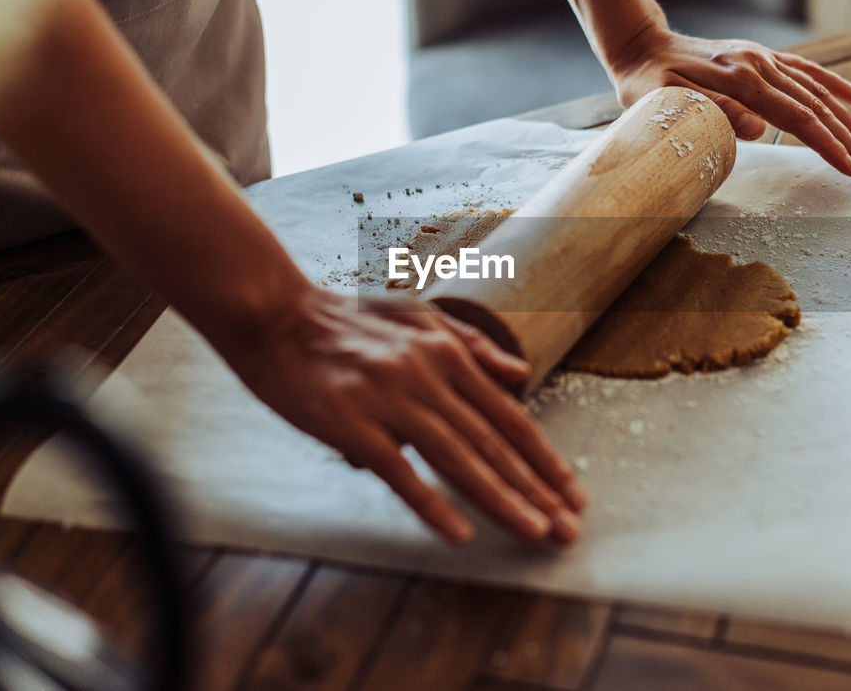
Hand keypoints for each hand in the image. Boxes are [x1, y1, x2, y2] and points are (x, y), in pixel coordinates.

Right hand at [225, 287, 586, 544]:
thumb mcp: (418, 317)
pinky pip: (399, 471)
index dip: (545, 458)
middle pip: (493, 443)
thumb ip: (472, 345)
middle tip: (568, 529)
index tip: (573, 492)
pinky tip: (459, 533)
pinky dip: (431, 503)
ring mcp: (390, 400)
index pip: (509, 416)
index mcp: (447, 354)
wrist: (276, 317)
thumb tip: (520, 374)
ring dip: (502, 500)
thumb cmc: (347, 321)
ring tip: (536, 532)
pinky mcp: (351, 423)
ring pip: (458, 459)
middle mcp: (427, 376)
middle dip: (537, 490)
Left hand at [608, 27, 850, 176]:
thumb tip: (757, 130)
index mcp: (742, 80)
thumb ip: (715, 113)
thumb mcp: (668, 103)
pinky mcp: (763, 57)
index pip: (797, 118)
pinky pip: (809, 73)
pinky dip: (838, 88)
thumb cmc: (649, 83)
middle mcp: (760, 65)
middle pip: (817, 107)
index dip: (828, 145)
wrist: (642, 46)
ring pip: (819, 92)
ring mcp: (764, 59)